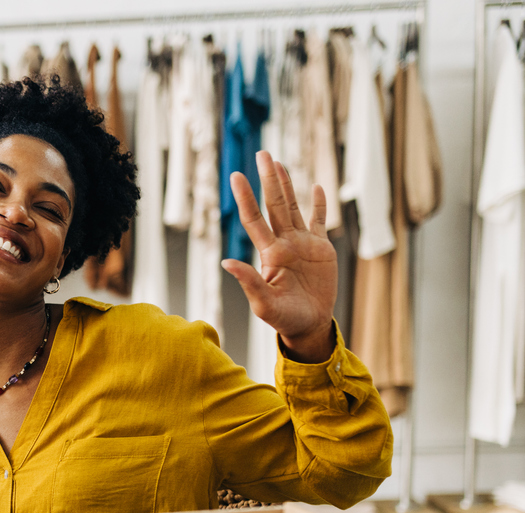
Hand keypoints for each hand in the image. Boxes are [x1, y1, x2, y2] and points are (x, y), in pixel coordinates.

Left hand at [222, 151, 337, 363]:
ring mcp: (302, 244)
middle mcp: (284, 243)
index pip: (254, 219)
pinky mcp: (321, 248)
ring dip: (288, 184)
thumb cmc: (284, 319)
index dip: (246, 198)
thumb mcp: (264, 304)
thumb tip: (225, 262)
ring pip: (294, 207)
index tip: (236, 176)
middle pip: (275, 204)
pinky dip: (320, 204)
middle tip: (262, 154)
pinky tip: (316, 187)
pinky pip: (320, 221)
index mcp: (269, 254)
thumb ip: (248, 282)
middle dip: (268, 179)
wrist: (309, 324)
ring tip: (279, 162)